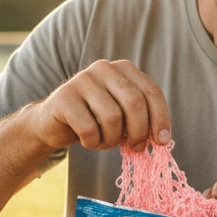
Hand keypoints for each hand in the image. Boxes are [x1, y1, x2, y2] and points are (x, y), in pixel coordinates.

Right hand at [30, 60, 170, 152]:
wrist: (53, 124)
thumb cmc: (95, 120)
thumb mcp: (123, 116)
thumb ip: (142, 120)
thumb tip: (161, 139)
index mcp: (123, 69)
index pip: (151, 91)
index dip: (160, 118)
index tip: (162, 142)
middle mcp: (103, 68)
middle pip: (134, 102)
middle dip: (139, 131)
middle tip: (136, 148)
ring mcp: (82, 80)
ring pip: (112, 117)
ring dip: (112, 139)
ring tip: (105, 141)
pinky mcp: (63, 97)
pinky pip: (89, 128)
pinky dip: (93, 142)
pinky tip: (88, 140)